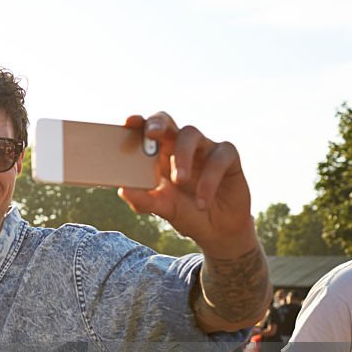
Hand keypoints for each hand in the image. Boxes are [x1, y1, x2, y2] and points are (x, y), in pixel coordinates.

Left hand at [118, 113, 254, 251]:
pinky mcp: (228, 157)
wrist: (217, 230)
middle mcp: (180, 146)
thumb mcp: (163, 208)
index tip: (128, 122)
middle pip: (167, 122)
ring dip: (182, 156)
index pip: (146, 131)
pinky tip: (202, 202)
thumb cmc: (185, 212)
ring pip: (191, 135)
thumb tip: (123, 190)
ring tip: (179, 181)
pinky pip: (218, 158)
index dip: (138, 122)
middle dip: (158, 123)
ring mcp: (204, 148)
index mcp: (159, 154)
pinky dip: (209, 180)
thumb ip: (144, 200)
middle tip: (151, 134)